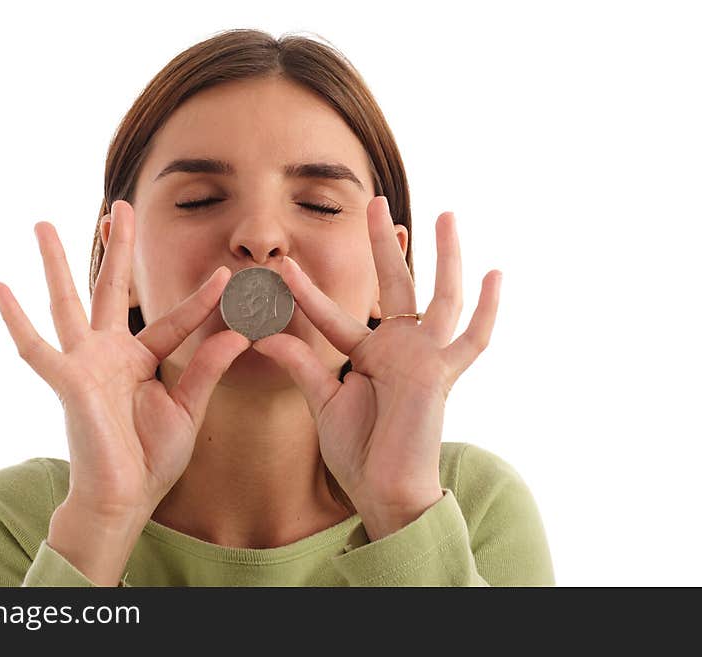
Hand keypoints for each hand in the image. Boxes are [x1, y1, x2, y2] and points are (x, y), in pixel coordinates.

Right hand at [0, 200, 251, 520]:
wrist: (125, 497)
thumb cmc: (152, 458)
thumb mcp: (188, 408)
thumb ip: (207, 369)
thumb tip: (239, 334)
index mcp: (140, 360)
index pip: (172, 320)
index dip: (199, 301)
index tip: (227, 277)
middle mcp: (108, 354)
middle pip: (111, 288)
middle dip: (117, 247)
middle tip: (120, 205)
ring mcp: (83, 363)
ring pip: (67, 302)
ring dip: (55, 263)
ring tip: (42, 223)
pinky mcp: (66, 380)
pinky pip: (34, 346)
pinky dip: (14, 318)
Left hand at [251, 196, 501, 538]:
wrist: (385, 489)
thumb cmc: (358, 452)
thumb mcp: (323, 403)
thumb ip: (302, 367)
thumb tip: (264, 338)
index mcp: (368, 355)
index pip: (335, 315)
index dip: (309, 293)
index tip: (285, 268)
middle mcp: (399, 349)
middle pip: (393, 285)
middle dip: (383, 245)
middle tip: (374, 202)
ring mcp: (426, 358)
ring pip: (439, 297)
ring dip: (442, 257)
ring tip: (444, 215)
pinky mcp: (444, 374)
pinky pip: (472, 339)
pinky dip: (487, 309)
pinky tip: (496, 273)